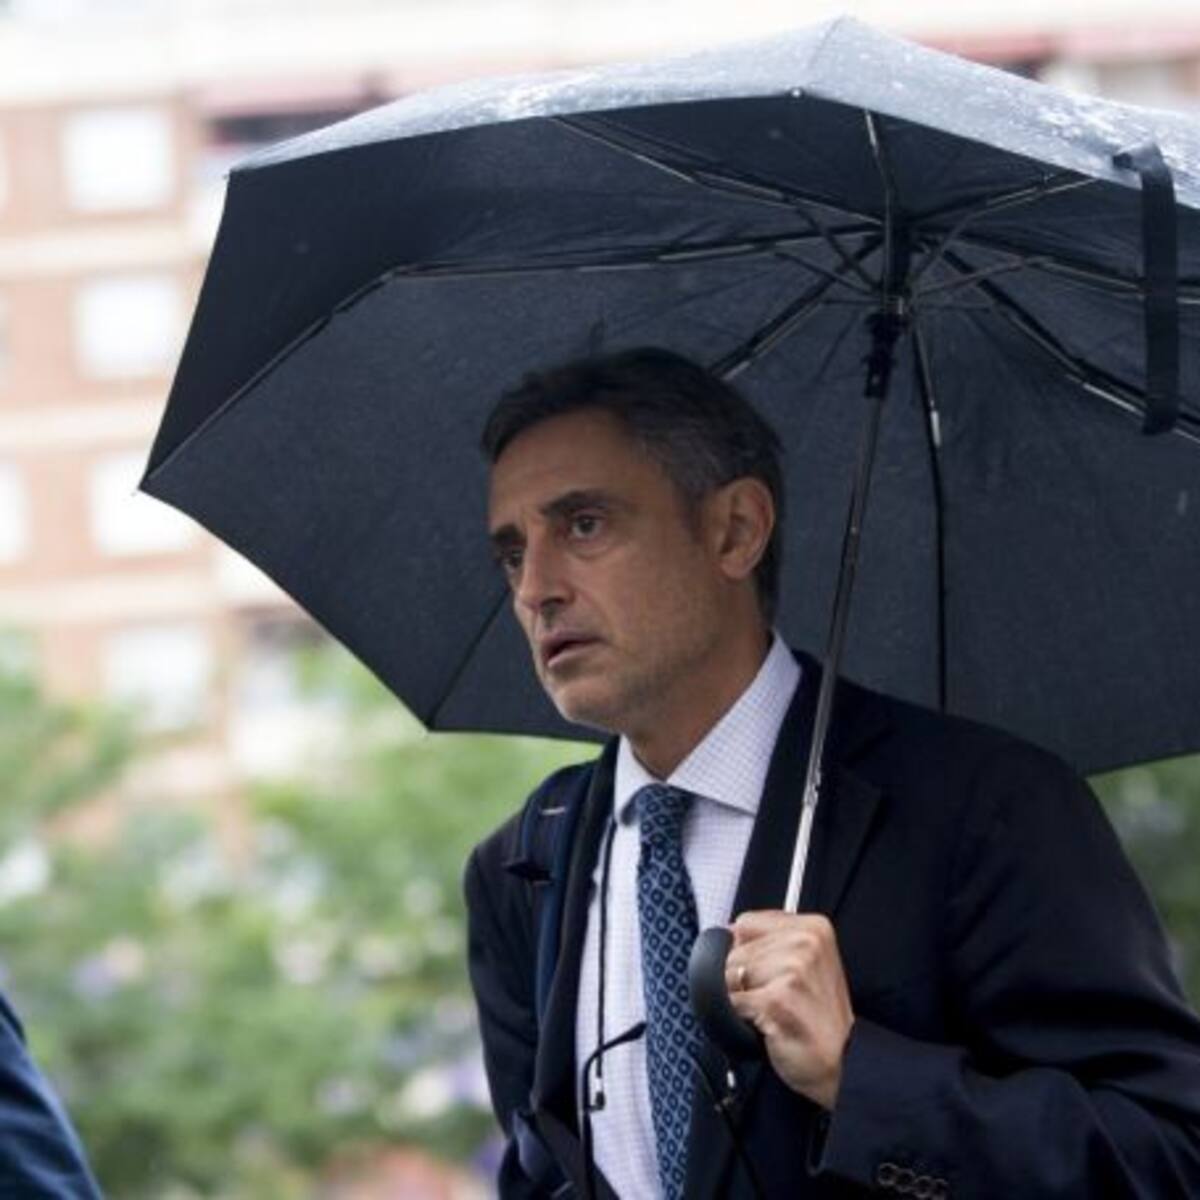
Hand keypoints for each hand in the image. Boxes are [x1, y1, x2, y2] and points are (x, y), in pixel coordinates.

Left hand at [724, 910, 853, 1109]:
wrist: (834, 1065)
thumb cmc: (814, 1018)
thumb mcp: (803, 964)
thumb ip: (769, 942)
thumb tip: (724, 937)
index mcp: (813, 927)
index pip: (745, 924)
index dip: (744, 952)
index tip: (764, 975)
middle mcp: (806, 942)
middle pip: (734, 950)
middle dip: (740, 978)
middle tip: (771, 1000)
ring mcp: (794, 970)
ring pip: (728, 975)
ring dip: (739, 1000)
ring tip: (770, 1013)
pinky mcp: (777, 999)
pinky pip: (730, 1002)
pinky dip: (736, 1019)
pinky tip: (764, 1026)